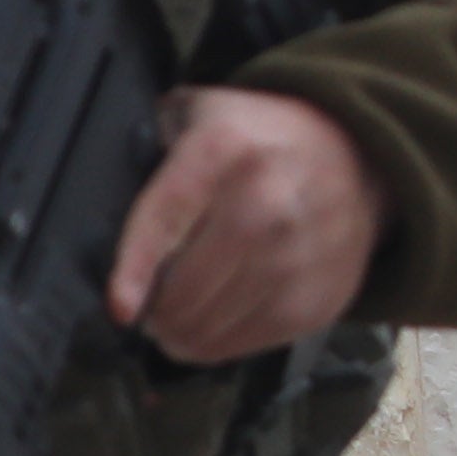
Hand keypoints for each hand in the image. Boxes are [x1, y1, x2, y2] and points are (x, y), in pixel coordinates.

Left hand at [110, 87, 381, 364]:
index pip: (168, 219)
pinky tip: (213, 322)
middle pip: (185, 290)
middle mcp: (267, 206)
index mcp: (226, 153)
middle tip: (146, 306)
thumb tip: (97, 193)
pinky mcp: (316, 300)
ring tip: (175, 318)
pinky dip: (218, 343)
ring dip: (180, 333)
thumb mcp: (203, 112)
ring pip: (211, 326)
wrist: (359, 159)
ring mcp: (296, 259)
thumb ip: (149, 140)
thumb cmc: (264, 141)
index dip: (136, 269)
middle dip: (153, 310)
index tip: (121, 306)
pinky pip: (246, 344)